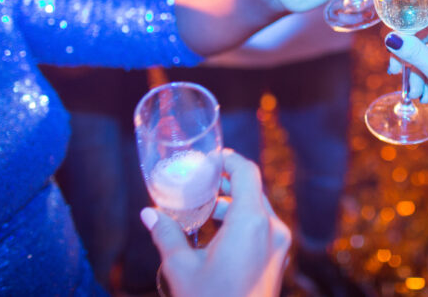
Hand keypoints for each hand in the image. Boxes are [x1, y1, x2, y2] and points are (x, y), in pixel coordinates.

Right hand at [143, 149, 290, 296]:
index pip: (247, 172)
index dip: (229, 160)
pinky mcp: (276, 262)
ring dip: (233, 204)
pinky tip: (216, 235)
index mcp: (252, 222)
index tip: (210, 158)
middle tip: (200, 182)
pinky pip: (262, 229)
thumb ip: (166, 234)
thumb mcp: (180, 269)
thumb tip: (149, 214)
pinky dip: (241, 222)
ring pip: (258, 210)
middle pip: (253, 190)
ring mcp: (278, 247)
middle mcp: (272, 230)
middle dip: (226, 183)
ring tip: (203, 210)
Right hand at [384, 9, 427, 122]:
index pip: (422, 18)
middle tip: (395, 74)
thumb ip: (414, 53)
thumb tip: (390, 38)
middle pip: (423, 37)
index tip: (389, 50)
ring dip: (419, 73)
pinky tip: (426, 95)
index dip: (403, 34)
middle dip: (410, 60)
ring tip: (416, 95)